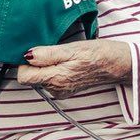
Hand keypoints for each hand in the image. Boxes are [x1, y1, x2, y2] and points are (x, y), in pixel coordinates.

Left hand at [17, 40, 131, 95]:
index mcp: (55, 78)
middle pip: (30, 77)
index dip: (23, 63)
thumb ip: (48, 54)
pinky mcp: (65, 89)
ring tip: (61, 56)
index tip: (34, 52)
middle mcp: (55, 88)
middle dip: (34, 64)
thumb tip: (27, 56)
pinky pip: (49, 79)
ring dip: (44, 66)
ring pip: (39, 78)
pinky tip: (65, 63)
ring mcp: (60, 91)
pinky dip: (52, 70)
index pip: (23, 77)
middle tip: (50, 50)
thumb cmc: (97, 53)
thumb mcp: (72, 48)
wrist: (116, 65)